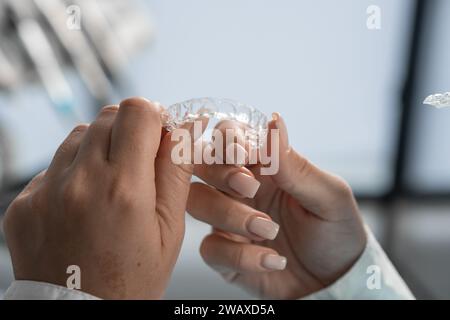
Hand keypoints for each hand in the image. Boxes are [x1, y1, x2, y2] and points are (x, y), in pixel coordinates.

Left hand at [3, 97, 193, 298]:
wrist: (77, 315)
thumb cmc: (132, 279)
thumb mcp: (169, 230)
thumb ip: (176, 171)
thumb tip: (186, 128)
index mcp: (123, 189)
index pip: (138, 111)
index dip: (154, 117)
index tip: (159, 136)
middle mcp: (78, 182)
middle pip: (108, 116)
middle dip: (129, 132)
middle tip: (137, 164)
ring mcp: (44, 191)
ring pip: (79, 135)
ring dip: (99, 150)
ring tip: (109, 187)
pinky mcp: (24, 201)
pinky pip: (54, 164)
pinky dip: (74, 173)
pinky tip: (83, 205)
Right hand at [187, 114, 366, 298]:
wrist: (337, 280)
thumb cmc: (336, 231)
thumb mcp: (329, 197)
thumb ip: (297, 166)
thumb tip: (274, 123)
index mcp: (263, 166)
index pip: (228, 136)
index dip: (228, 139)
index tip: (245, 153)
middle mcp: (239, 188)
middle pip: (201, 164)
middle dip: (219, 171)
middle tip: (250, 186)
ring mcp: (228, 220)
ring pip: (198, 202)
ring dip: (230, 214)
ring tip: (270, 230)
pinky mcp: (225, 254)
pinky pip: (211, 249)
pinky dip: (241, 256)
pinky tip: (273, 261)